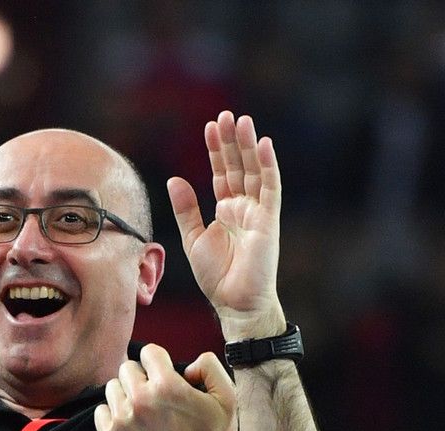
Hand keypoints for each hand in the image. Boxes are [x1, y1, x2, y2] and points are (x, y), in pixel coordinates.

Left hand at [94, 345, 236, 430]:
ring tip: (143, 409)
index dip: (160, 362)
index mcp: (167, 387)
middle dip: (142, 377)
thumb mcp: (228, 401)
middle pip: (127, 367)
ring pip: (113, 387)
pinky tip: (131, 422)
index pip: (148, 352)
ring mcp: (123, 419)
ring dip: (126, 393)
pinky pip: (101, 410)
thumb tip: (187, 365)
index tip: (165, 375)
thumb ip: (210, 368)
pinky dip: (113, 413)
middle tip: (155, 395)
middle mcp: (141, 400)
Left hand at [167, 111, 284, 338]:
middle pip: (237, 166)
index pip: (221, 173)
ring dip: (248, 146)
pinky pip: (270, 188)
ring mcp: (257, 212)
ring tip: (240, 120)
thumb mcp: (193, 238)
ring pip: (253, 171)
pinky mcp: (269, 220)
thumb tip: (174, 179)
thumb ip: (186, 209)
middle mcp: (244, 207)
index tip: (209, 127)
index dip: (216, 151)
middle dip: (231, 141)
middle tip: (225, 115)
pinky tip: (262, 144)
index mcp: (226, 210)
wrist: (235, 302)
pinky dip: (267, 166)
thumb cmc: (217, 276)